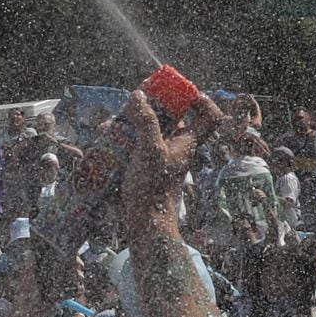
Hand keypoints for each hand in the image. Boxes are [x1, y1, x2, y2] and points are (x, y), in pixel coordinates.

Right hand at [115, 88, 219, 228]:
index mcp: (187, 141)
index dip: (202, 102)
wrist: (143, 222)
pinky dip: (121, 137)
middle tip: (135, 99)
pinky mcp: (142, 165)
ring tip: (113, 122)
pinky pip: (134, 143)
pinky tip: (106, 136)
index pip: (209, 117)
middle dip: (151, 106)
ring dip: (130, 121)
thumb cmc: (153, 188)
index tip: (185, 94)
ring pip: (147, 128)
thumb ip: (146, 122)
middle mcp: (175, 146)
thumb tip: (138, 95)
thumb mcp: (150, 150)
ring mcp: (158, 155)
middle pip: (171, 116)